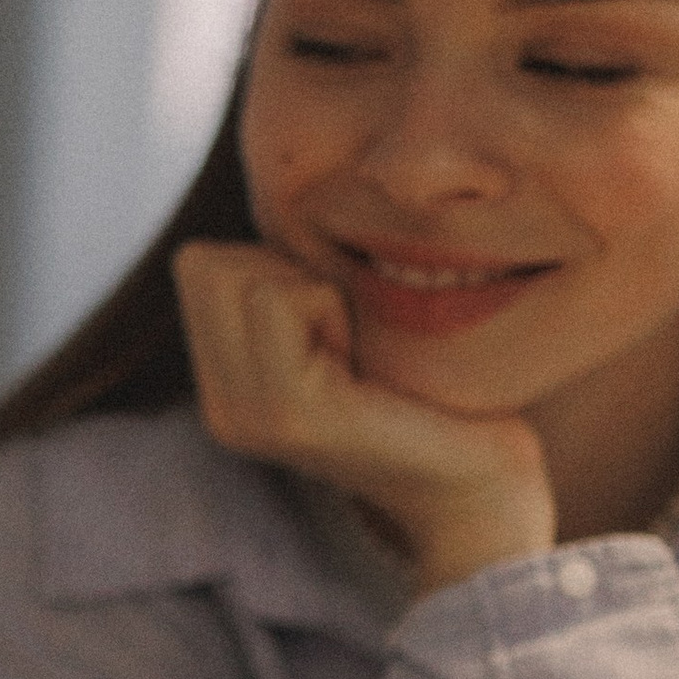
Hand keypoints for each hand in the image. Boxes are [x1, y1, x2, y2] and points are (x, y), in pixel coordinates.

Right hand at [172, 242, 554, 592]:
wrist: (480, 483)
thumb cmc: (432, 393)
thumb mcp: (344, 331)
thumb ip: (293, 287)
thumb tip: (288, 194)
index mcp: (226, 389)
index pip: (198, 263)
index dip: (272, 266)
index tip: (335, 326)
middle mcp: (223, 408)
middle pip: (204, 263)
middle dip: (283, 271)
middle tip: (346, 336)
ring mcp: (247, 415)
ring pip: (240, 275)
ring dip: (313, 289)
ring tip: (355, 351)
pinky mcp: (290, 411)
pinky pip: (283, 297)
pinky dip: (331, 306)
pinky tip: (365, 363)